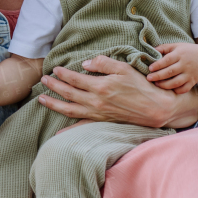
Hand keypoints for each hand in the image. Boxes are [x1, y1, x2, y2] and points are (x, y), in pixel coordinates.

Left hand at [38, 55, 197, 128]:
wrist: (155, 108)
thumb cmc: (141, 86)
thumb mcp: (124, 68)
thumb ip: (103, 63)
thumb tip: (84, 64)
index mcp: (100, 86)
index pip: (75, 78)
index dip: (62, 73)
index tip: (54, 69)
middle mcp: (96, 101)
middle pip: (68, 93)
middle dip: (53, 86)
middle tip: (43, 80)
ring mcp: (98, 113)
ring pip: (70, 109)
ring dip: (54, 104)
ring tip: (41, 99)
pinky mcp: (102, 121)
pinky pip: (82, 126)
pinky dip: (68, 130)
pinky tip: (57, 133)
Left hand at [146, 42, 197, 93]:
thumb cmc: (187, 51)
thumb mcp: (176, 45)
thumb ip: (163, 48)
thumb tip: (150, 51)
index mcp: (180, 54)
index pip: (167, 60)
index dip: (158, 65)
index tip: (150, 68)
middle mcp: (185, 64)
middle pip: (170, 72)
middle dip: (158, 76)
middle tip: (149, 78)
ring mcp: (190, 74)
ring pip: (176, 82)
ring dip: (165, 85)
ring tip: (156, 84)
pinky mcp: (193, 81)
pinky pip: (184, 89)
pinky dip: (176, 90)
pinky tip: (169, 89)